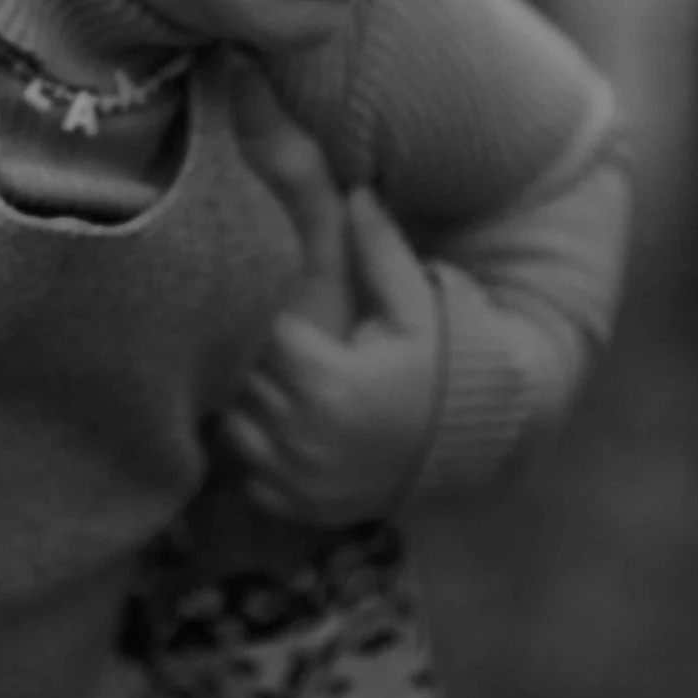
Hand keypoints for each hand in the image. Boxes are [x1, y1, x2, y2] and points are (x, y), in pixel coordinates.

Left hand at [221, 92, 442, 525]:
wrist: (466, 448)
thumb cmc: (439, 367)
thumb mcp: (418, 307)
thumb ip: (380, 252)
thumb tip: (358, 191)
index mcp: (329, 380)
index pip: (259, 336)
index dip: (261, 317)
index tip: (272, 305)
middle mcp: (305, 435)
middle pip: (239, 381)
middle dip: (246, 356)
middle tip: (261, 335)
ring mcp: (298, 477)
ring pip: (231, 427)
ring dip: (242, 403)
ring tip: (267, 380)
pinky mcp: (296, 506)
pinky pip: (245, 475)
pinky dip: (253, 452)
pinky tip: (278, 426)